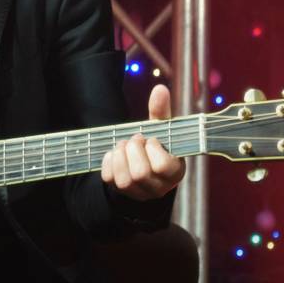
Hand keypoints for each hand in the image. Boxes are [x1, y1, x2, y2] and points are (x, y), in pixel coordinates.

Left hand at [100, 84, 185, 200]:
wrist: (144, 165)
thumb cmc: (157, 145)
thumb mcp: (161, 129)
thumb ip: (161, 111)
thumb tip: (160, 89)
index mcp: (175, 173)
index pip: (162, 166)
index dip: (152, 148)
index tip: (151, 139)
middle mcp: (159, 188)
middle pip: (140, 173)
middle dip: (133, 149)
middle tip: (135, 139)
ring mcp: (139, 193)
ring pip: (124, 179)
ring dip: (120, 155)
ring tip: (124, 145)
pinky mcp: (121, 192)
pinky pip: (109, 178)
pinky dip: (108, 161)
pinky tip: (115, 154)